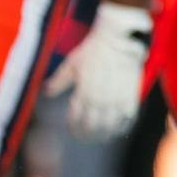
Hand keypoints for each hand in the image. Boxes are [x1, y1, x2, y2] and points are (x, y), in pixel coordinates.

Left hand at [48, 1, 151, 139]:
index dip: (74, 128)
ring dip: (104, 134)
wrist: (119, 39)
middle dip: (87, 135)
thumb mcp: (71, 64)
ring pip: (110, 127)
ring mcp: (116, 100)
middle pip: (92, 127)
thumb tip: (45, 92)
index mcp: (83, 93)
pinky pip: (127, 119)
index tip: (73, 129)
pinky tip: (118, 129)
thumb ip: (58, 81)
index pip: (76, 119)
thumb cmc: (93, 49)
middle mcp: (99, 100)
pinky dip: (122, 127)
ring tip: (102, 136)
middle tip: (86, 137)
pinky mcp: (131, 96)